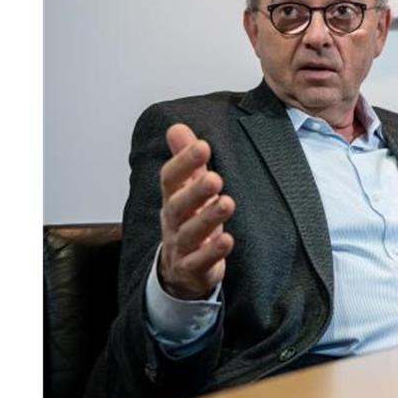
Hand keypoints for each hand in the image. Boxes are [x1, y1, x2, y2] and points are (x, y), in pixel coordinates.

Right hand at [157, 123, 234, 299]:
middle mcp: (174, 221)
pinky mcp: (193, 269)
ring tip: (227, 203)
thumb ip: (186, 160)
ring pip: (190, 233)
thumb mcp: (187, 189)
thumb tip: (177, 127)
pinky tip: (227, 240)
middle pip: (179, 205)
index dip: (184, 162)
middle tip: (215, 178)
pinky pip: (200, 262)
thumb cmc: (190, 220)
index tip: (203, 145)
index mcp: (173, 198)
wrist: (180, 270)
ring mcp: (181, 247)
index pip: (171, 179)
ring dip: (209, 219)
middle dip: (195, 191)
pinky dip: (213, 252)